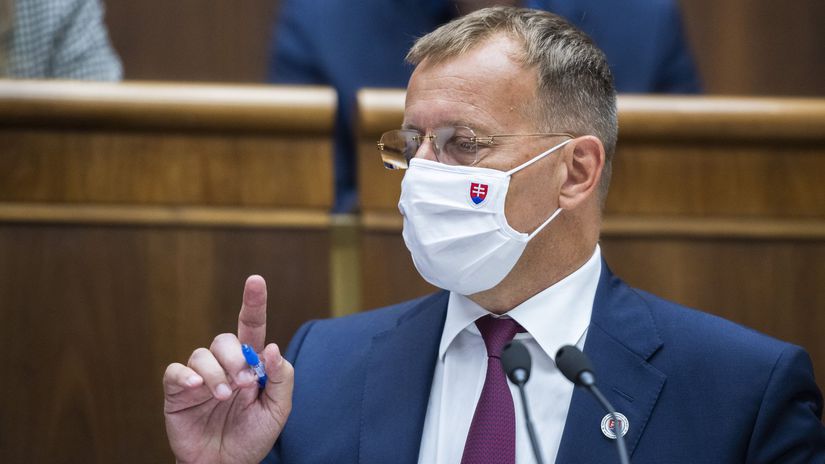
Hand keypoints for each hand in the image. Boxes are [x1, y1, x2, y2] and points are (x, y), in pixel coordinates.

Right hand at [163, 275, 293, 463]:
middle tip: (245, 384)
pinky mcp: (177, 392)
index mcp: (250, 365)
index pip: (251, 327)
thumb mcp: (278, 409)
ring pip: (201, 354)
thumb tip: (271, 348)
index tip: (256, 280)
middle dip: (235, 358)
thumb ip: (281, 377)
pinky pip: (175, 371)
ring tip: (225, 396)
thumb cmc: (252, 436)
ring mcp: (200, 378)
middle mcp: (224, 365)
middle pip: (224, 340)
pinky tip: (196, 387)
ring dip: (216, 372)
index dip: (254, 302)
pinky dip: (185, 375)